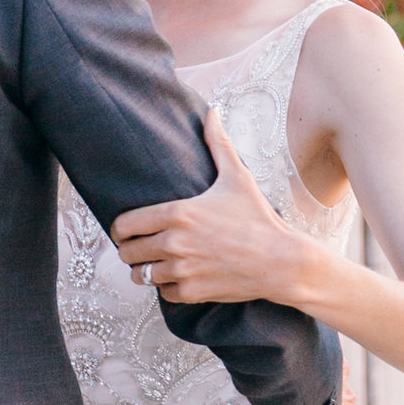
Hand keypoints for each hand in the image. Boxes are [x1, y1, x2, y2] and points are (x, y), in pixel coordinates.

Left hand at [112, 112, 309, 309]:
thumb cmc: (258, 218)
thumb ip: (218, 144)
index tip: (127, 229)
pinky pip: (163, 293)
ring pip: (141, 275)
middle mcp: (174, 242)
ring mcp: (182, 270)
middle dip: (130, 250)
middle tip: (140, 247)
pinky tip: (178, 277)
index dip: (121, 228)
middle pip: (127, 252)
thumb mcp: (237, 177)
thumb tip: (212, 111)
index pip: (124, 225)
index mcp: (178, 213)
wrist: (281, 261)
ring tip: (155, 263)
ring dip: (146, 270)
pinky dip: (167, 287)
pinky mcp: (192, 292)